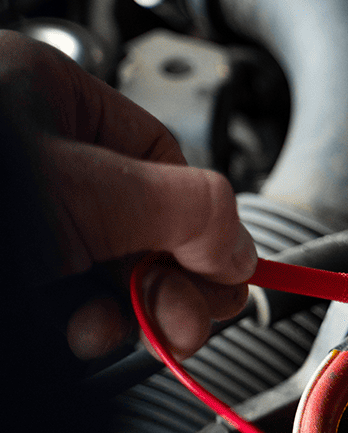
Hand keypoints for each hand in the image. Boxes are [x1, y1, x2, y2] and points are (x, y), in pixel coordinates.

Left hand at [0, 29, 256, 359]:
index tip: (224, 281)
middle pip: (143, 223)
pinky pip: (70, 297)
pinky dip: (82, 324)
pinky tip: (73, 331)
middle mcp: (34, 154)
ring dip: (123, 311)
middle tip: (178, 320)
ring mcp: (23, 216)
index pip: (167, 168)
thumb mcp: (88, 194)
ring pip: (107, 269)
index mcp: (52, 101)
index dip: (204, 229)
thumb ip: (189, 210)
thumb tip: (240, 246)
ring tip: (105, 328)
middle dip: (166, 281)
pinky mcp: (16, 269)